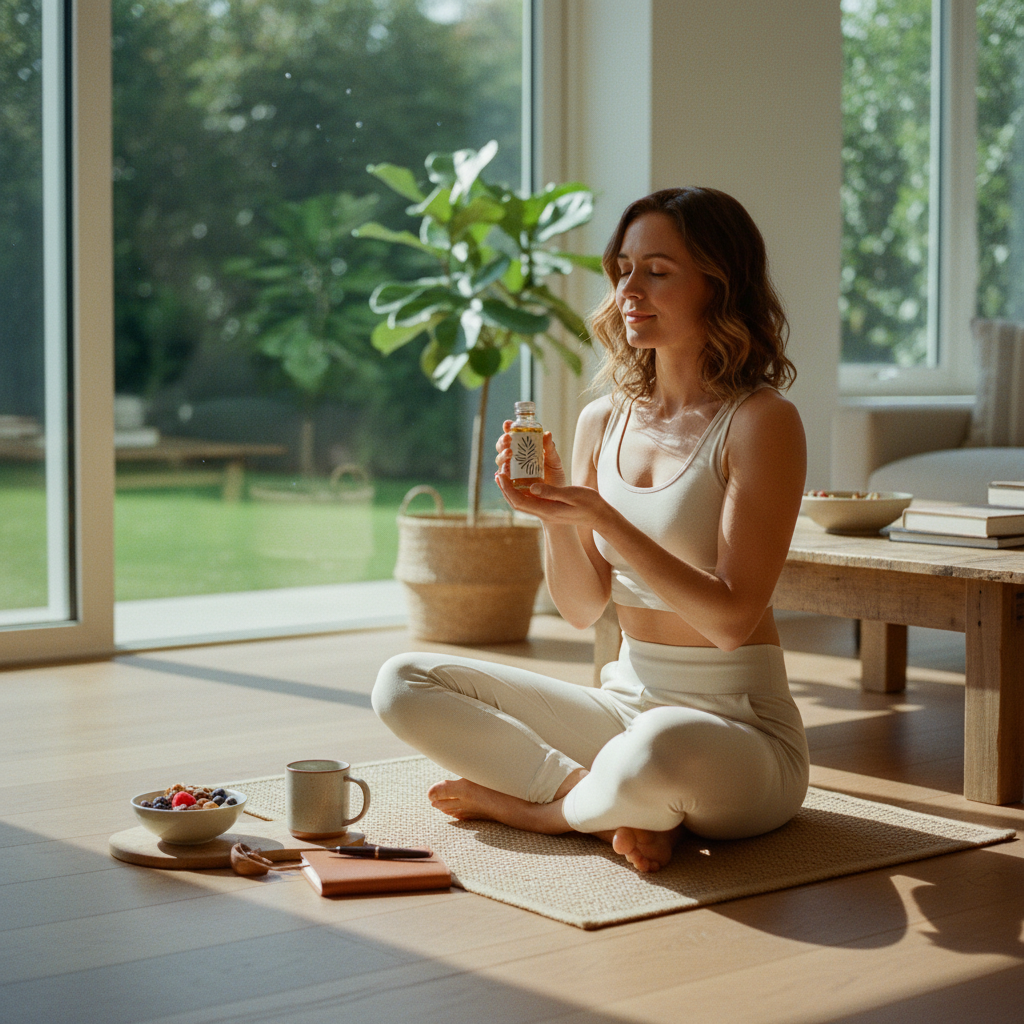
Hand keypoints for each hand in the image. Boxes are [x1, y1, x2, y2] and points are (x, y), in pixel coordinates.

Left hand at [494, 470, 612, 530]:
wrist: (598, 516)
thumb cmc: (588, 504)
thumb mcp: (571, 495)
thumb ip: (551, 492)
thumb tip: (532, 488)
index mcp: (546, 510)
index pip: (519, 501)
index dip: (507, 489)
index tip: (500, 475)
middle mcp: (543, 512)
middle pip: (516, 503)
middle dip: (505, 489)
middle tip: (498, 474)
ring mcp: (546, 512)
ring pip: (522, 503)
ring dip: (511, 491)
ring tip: (504, 476)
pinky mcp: (549, 508)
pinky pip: (530, 501)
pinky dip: (521, 491)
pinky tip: (521, 481)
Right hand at [495, 422, 567, 488]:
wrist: (557, 496)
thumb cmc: (554, 475)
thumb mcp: (554, 460)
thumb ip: (549, 448)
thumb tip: (547, 433)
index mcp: (522, 449)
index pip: (512, 435)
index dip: (508, 428)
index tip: (508, 423)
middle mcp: (514, 459)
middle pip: (502, 447)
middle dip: (502, 442)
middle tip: (508, 439)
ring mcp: (511, 472)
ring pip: (500, 462)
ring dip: (502, 456)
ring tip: (509, 453)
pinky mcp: (511, 486)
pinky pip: (502, 481)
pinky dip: (501, 476)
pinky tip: (502, 473)